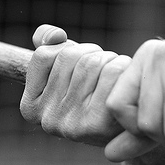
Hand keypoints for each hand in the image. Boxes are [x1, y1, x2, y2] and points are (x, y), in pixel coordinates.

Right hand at [20, 24, 129, 146]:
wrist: (132, 129)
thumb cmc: (98, 97)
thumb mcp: (69, 75)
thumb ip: (51, 49)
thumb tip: (54, 35)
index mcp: (32, 108)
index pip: (43, 55)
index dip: (69, 50)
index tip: (83, 67)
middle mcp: (48, 119)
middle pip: (70, 56)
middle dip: (93, 54)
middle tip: (107, 71)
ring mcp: (71, 124)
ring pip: (91, 61)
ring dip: (110, 59)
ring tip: (117, 77)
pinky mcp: (98, 123)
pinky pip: (111, 72)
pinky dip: (123, 66)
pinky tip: (128, 82)